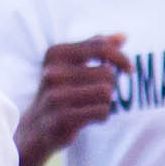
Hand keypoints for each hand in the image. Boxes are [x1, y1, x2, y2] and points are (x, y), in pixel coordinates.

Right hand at [17, 34, 124, 165]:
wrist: (35, 128)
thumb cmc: (60, 92)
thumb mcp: (71, 65)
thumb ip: (95, 48)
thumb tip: (123, 36)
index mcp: (55, 53)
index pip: (100, 47)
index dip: (121, 57)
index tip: (129, 69)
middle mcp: (53, 73)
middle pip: (107, 72)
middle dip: (110, 85)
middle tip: (100, 94)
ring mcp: (56, 96)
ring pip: (106, 92)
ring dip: (107, 101)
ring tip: (93, 105)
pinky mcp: (63, 118)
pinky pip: (102, 112)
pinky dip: (102, 115)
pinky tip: (91, 117)